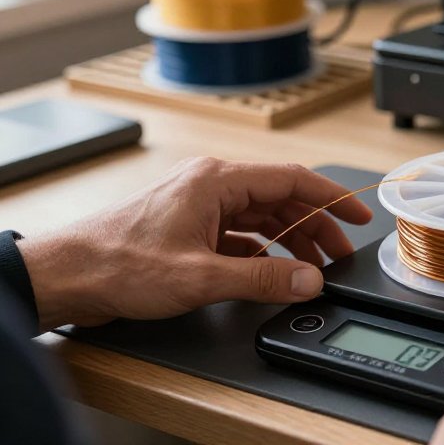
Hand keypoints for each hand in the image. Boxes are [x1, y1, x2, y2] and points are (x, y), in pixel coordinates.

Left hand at [18, 157, 371, 330]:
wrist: (66, 276)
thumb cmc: (118, 264)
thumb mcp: (201, 276)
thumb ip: (263, 277)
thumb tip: (309, 280)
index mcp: (217, 180)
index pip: (292, 180)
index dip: (332, 198)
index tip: (359, 215)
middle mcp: (210, 185)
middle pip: (280, 200)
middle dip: (315, 227)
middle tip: (340, 254)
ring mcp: (198, 206)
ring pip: (260, 217)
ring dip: (289, 241)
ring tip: (314, 267)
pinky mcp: (188, 228)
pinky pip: (239, 233)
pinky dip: (262, 251)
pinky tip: (274, 271)